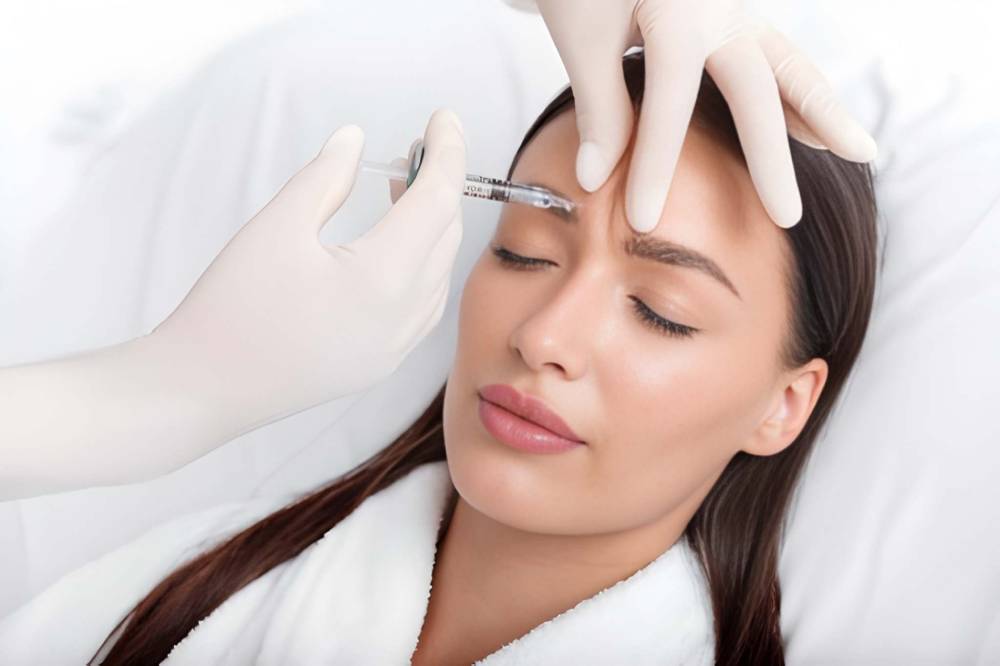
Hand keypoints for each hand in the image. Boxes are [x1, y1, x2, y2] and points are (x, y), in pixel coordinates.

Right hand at [150, 108, 465, 425]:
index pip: (439, 200)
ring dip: (432, 225)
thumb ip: (327, 177)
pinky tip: (395, 244)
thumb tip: (357, 140)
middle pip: (446, 235)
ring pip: (439, 271)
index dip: (447, 152)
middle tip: (414, 148)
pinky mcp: (380, 363)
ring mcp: (396, 349)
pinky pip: (424, 305)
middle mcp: (404, 319)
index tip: (443, 116)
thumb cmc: (230, 307)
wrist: (201, 390)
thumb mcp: (277, 226)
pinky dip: (422, 265)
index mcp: (384, 280)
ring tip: (400, 188)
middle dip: (439, 184)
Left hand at [534, 0, 877, 231]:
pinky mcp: (732, 13)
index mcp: (678, 7)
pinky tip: (815, 133)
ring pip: (788, 64)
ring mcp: (733, 6)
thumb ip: (597, 106)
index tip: (640, 221)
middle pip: (756, 87)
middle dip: (771, 157)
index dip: (655, 165)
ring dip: (822, 112)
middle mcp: (719, 4)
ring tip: (862, 153)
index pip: (671, 101)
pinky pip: (776, 57)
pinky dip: (798, 95)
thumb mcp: (580, 35)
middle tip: (787, 217)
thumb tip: (595, 180)